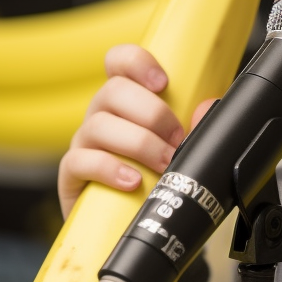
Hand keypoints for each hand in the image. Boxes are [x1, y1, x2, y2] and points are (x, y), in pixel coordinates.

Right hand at [57, 44, 213, 217]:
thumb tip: (208, 105)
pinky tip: (133, 181)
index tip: (163, 82)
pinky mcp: (73, 174)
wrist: (142, 220)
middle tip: (177, 138)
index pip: (120, 62)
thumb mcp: (185, 147)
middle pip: (113, 91)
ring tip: (164, 163)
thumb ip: (199, 125)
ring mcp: (85, 142)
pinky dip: (110, 169)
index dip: (137, 62)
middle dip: (152, 113)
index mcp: (127, 99)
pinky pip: (81, 161)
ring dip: (139, 143)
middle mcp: (102, 114)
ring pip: (99, 125)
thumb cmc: (162, 174)